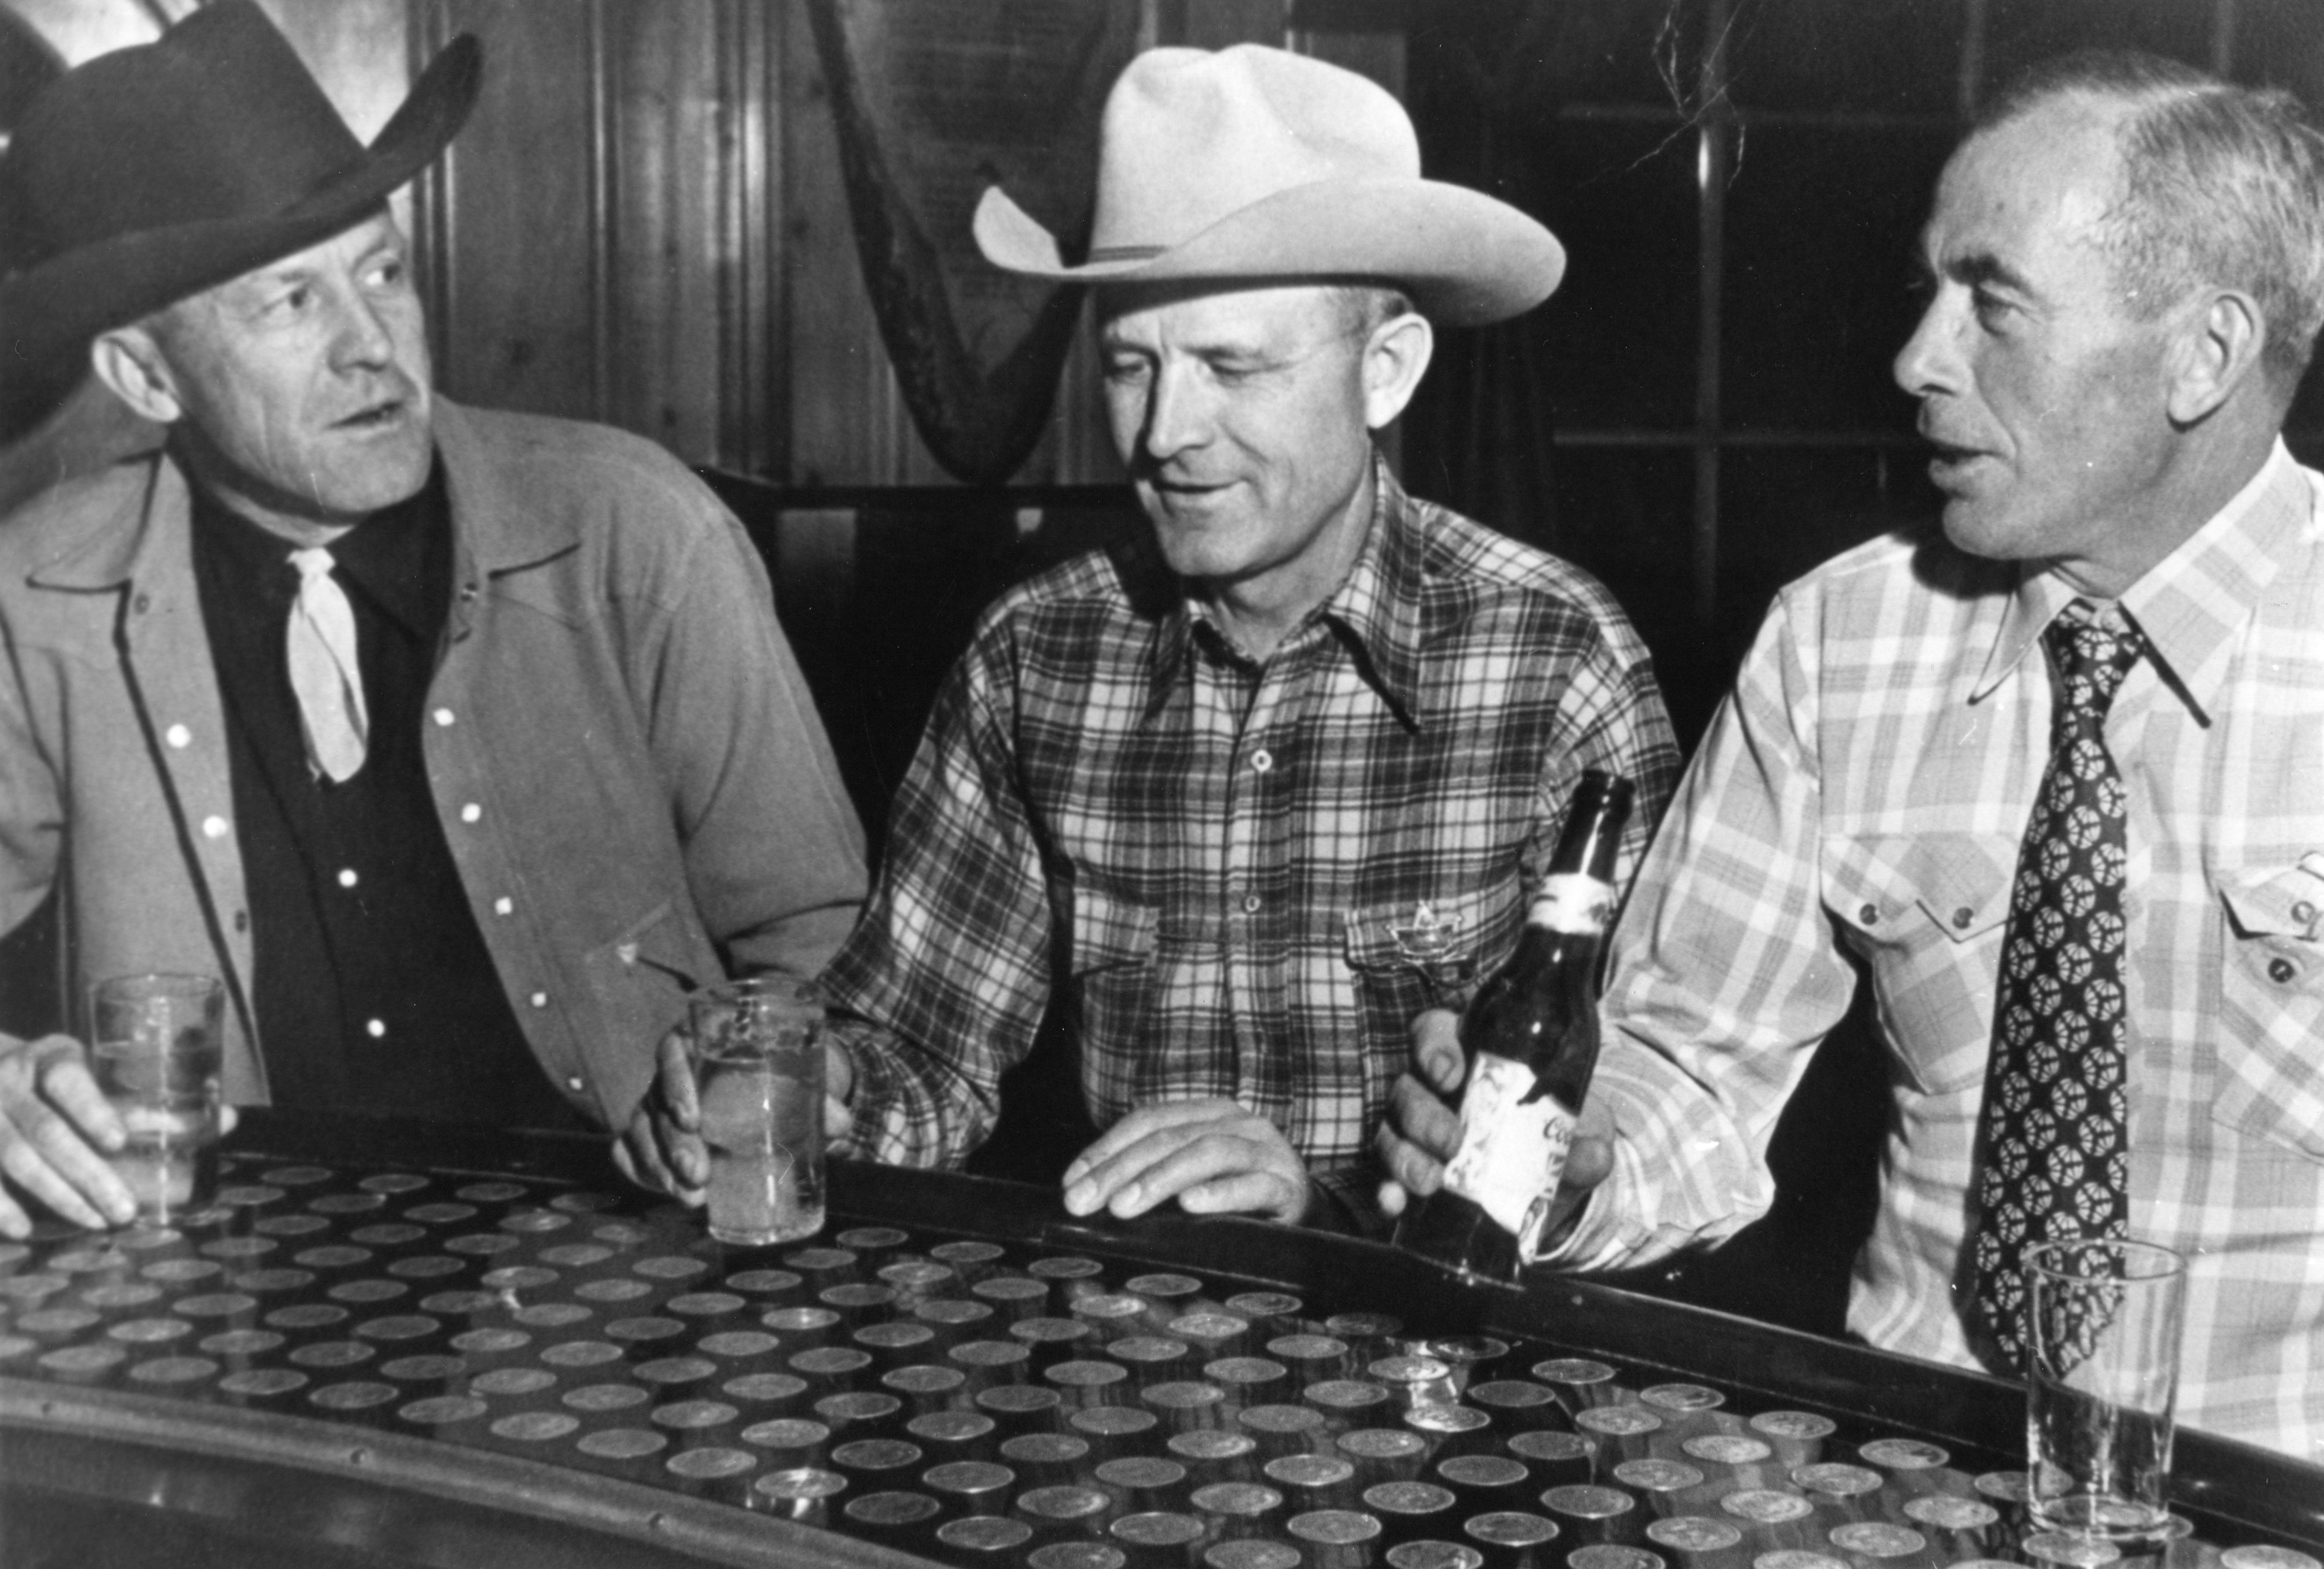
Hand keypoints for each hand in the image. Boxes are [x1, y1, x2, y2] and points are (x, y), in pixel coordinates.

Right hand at [0, 1033, 133, 1237]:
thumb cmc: (55, 1078)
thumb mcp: (93, 1074)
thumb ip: (150, 1101)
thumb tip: (229, 1119)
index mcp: (49, 1058)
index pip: (68, 1080)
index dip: (92, 1110)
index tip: (118, 1142)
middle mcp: (9, 1082)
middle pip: (46, 1131)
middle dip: (86, 1174)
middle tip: (125, 1209)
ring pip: (14, 1157)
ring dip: (56, 1195)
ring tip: (95, 1222)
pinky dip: (0, 1206)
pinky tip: (24, 1230)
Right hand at [613, 1029, 860, 1204]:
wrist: (768, 1083)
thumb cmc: (780, 1071)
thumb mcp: (800, 1075)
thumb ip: (818, 1095)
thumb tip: (841, 1123)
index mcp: (699, 1040)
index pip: (672, 1052)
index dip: (675, 1083)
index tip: (691, 1120)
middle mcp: (670, 1070)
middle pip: (655, 1103)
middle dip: (673, 1144)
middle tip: (699, 1174)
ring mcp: (655, 1102)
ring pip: (640, 1131)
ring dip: (659, 1167)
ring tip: (692, 1197)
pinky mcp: (650, 1131)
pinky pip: (629, 1149)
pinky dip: (641, 1171)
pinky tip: (664, 1190)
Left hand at [1062, 1099, 1309, 1222]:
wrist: (1306, 1209)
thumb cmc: (1238, 1192)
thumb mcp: (1194, 1173)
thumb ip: (1152, 1172)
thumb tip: (1087, 1191)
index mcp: (1207, 1112)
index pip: (1148, 1120)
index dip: (1106, 1148)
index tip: (1070, 1182)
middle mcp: (1236, 1121)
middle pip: (1169, 1137)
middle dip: (1119, 1170)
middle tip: (1083, 1202)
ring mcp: (1264, 1149)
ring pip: (1206, 1153)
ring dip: (1159, 1179)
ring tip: (1123, 1207)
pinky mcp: (1288, 1184)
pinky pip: (1253, 1185)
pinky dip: (1220, 1194)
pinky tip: (1190, 1206)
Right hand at [1374, 1009, 1616, 1250]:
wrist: (1549, 1188)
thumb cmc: (1557, 1135)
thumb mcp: (1580, 1132)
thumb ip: (1587, 1140)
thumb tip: (1594, 1155)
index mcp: (1469, 1057)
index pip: (1435, 1032)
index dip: (1433, 1047)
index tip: (1449, 1073)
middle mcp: (1432, 1089)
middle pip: (1408, 1087)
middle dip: (1424, 1114)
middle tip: (1453, 1140)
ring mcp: (1414, 1132)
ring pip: (1390, 1131)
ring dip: (1404, 1155)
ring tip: (1430, 1181)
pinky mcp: (1409, 1172)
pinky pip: (1383, 1177)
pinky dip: (1387, 1191)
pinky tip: (1395, 1204)